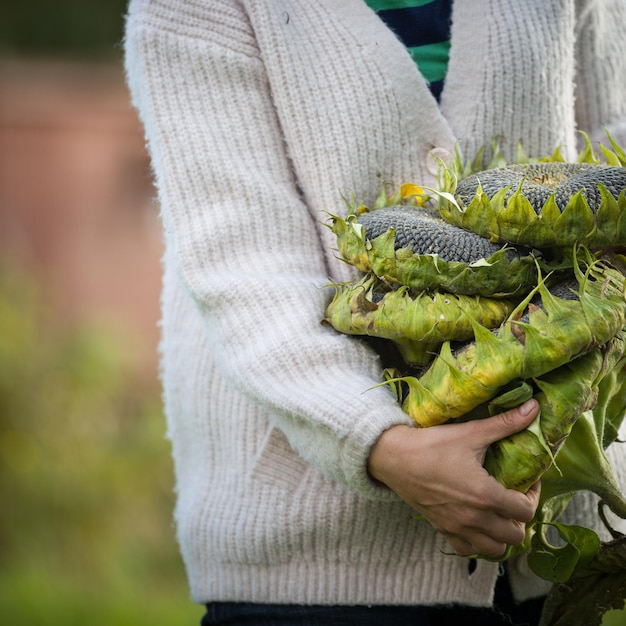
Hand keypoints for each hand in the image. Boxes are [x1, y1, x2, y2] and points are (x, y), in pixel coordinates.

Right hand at [367, 399, 540, 558]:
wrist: (393, 457)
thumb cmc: (432, 444)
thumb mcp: (471, 432)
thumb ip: (505, 423)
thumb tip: (534, 407)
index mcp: (485, 495)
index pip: (526, 511)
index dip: (534, 496)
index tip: (528, 482)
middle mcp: (474, 518)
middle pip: (515, 535)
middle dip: (521, 518)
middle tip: (515, 498)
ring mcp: (457, 527)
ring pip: (495, 550)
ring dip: (502, 535)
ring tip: (499, 514)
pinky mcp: (442, 529)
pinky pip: (468, 550)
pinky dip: (478, 542)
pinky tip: (477, 524)